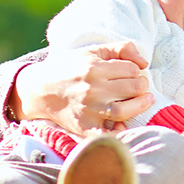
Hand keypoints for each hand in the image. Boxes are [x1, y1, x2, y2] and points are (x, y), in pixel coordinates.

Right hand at [13, 42, 152, 134]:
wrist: (39, 90)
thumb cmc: (70, 68)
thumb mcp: (93, 51)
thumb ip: (121, 49)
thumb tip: (144, 63)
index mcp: (94, 68)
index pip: (132, 70)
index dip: (137, 71)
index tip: (133, 74)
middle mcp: (92, 89)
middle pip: (133, 88)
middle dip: (142, 86)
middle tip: (139, 87)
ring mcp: (88, 109)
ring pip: (125, 111)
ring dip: (140, 105)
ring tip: (144, 100)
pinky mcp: (84, 126)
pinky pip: (107, 134)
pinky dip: (120, 131)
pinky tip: (125, 124)